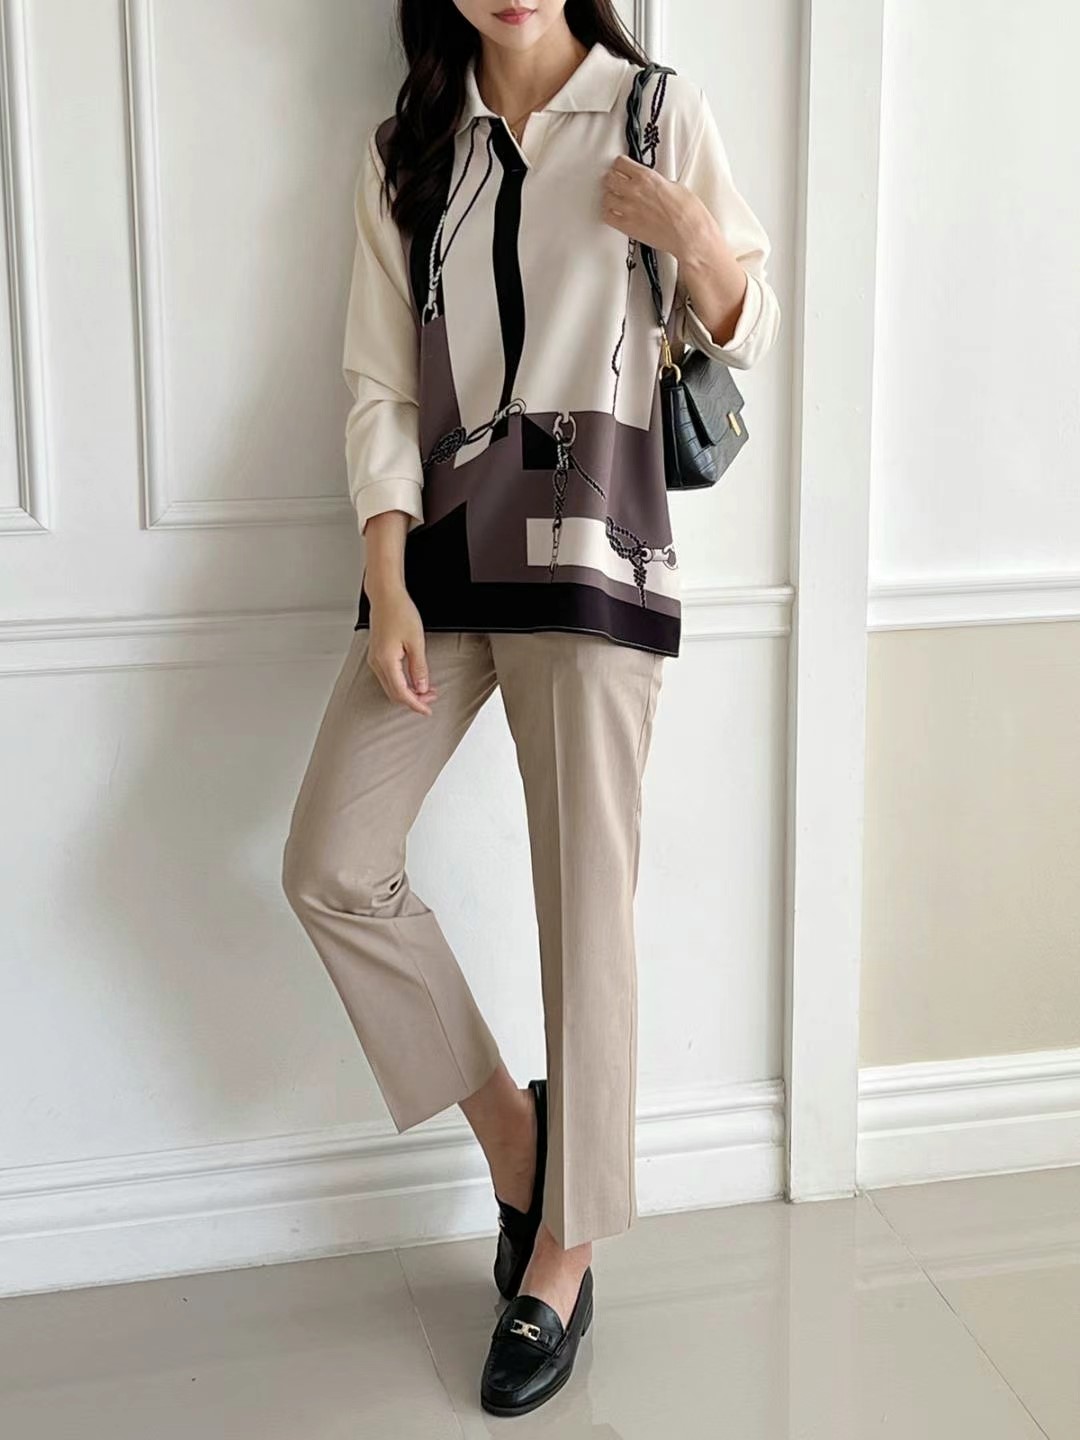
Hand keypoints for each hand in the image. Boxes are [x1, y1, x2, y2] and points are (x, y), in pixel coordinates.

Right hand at [365, 583, 437, 716]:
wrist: (386, 596)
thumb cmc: (400, 612)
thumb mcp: (416, 641)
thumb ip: (419, 667)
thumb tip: (422, 687)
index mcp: (386, 661)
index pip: (401, 693)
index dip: (416, 704)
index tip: (427, 710)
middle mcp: (377, 663)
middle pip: (394, 693)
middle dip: (414, 699)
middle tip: (432, 698)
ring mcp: (375, 659)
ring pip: (391, 686)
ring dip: (408, 691)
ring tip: (427, 689)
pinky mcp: (377, 655)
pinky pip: (388, 677)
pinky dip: (402, 682)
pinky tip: (414, 680)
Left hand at [600, 154, 710, 262]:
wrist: (690, 236)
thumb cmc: (688, 214)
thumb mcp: (675, 186)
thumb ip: (657, 183)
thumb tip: (652, 184)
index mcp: (647, 177)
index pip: (620, 163)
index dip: (620, 165)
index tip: (621, 168)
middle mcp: (635, 191)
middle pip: (609, 178)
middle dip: (613, 179)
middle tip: (616, 182)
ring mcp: (629, 209)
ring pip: (606, 197)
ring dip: (610, 197)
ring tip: (616, 199)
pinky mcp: (628, 227)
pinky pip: (608, 217)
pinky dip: (610, 214)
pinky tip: (616, 214)